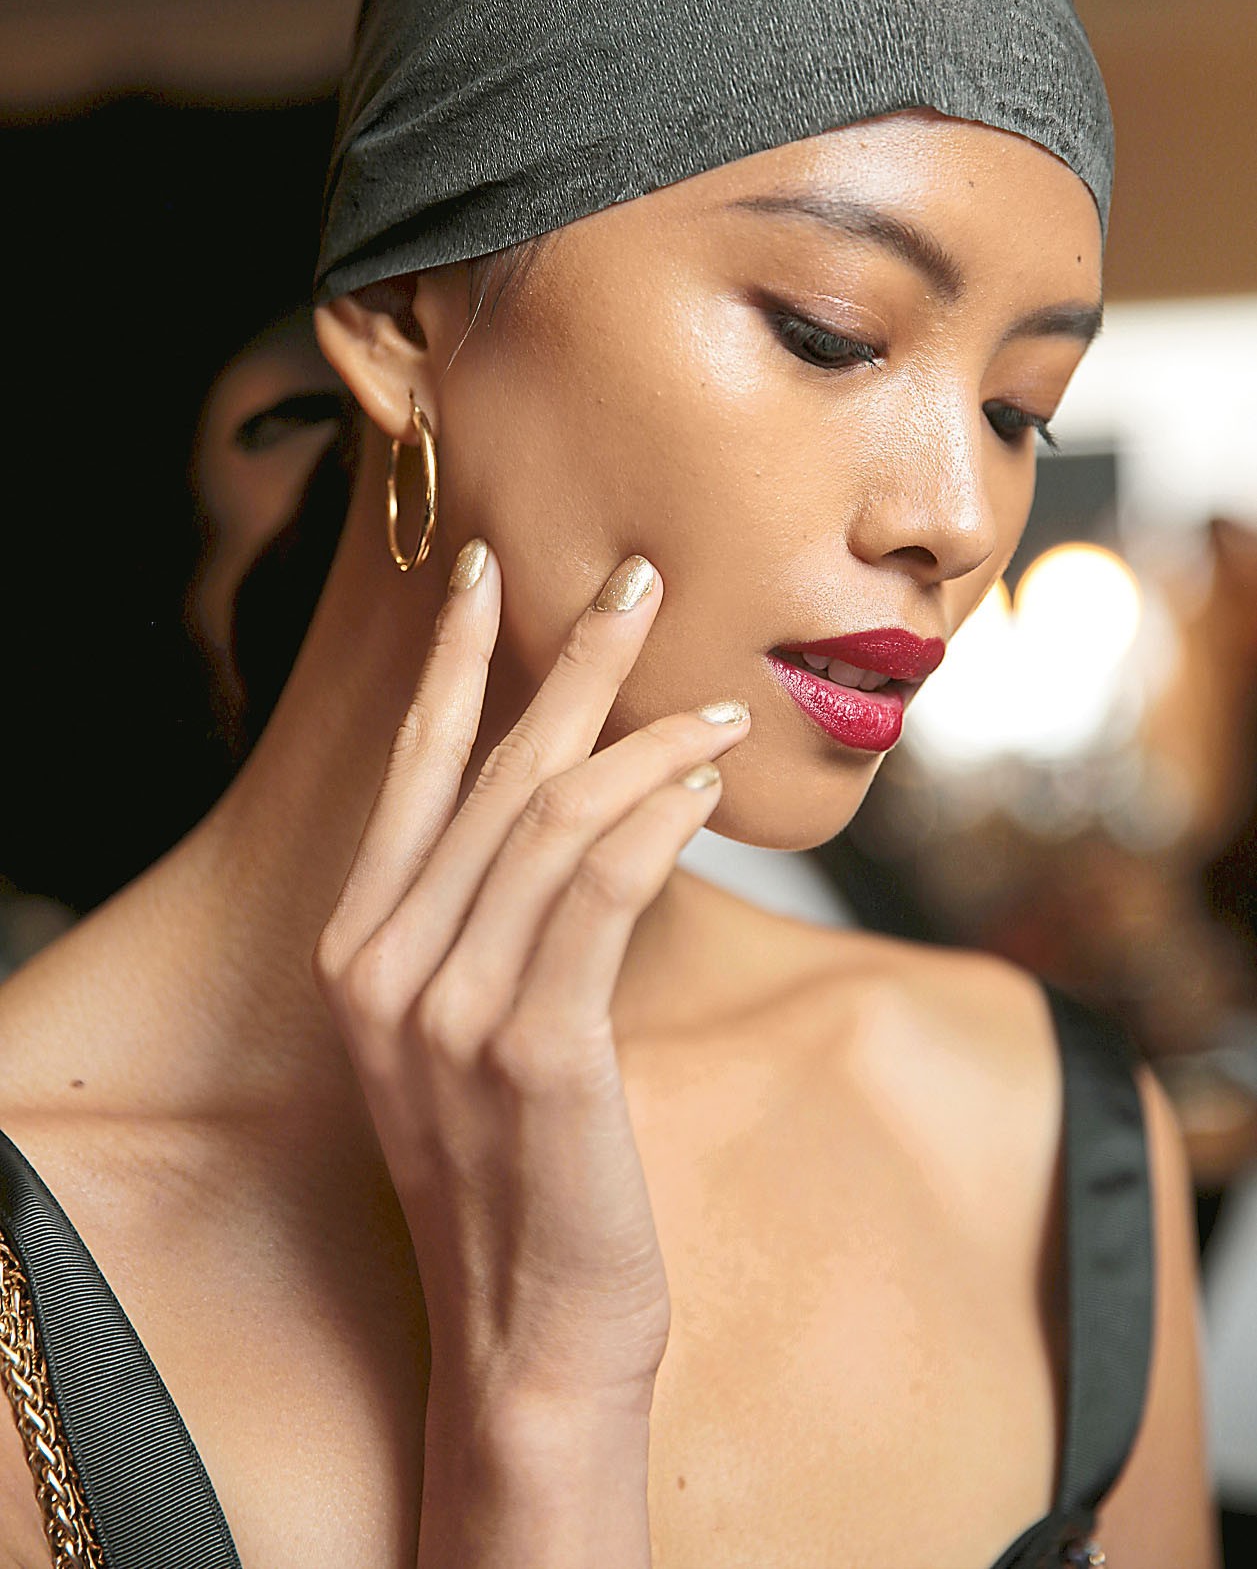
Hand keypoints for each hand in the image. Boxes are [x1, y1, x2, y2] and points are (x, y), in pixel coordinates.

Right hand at [313, 543, 751, 1420]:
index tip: (486, 575)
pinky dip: (655, 820)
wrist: (528, 1333)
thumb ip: (498, 920)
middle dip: (570, 664)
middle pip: (493, 771)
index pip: (412, 771)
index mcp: (358, 949)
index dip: (453, 665)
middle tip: (638, 580)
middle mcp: (382, 965)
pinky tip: (700, 785)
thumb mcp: (473, 1031)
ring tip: (717, 709)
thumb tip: (588, 804)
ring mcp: (446, 1006)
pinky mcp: (531, 1046)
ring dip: (646, 742)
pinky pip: (599, 890)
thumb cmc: (521, 1172)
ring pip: (555, 819)